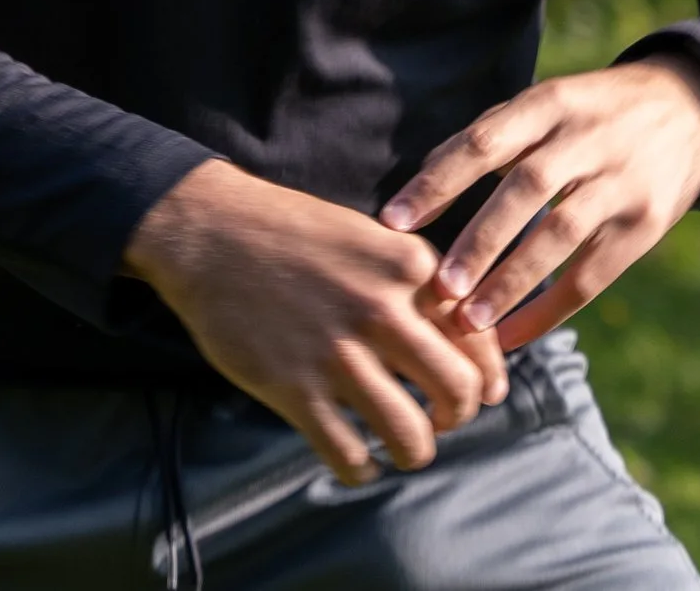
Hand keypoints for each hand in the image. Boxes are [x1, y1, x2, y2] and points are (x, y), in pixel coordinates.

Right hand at [122, 158, 509, 484]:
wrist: (211, 230)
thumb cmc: (291, 231)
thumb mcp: (367, 237)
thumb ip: (412, 282)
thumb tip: (461, 335)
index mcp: (407, 265)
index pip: (477, 335)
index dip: (488, 374)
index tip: (485, 395)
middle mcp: (381, 309)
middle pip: (457, 391)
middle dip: (457, 416)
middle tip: (440, 419)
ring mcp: (338, 353)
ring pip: (410, 436)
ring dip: (414, 451)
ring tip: (401, 444)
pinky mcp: (295, 389)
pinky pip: (350, 456)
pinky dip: (362, 469)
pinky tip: (357, 460)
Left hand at [380, 57, 699, 352]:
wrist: (688, 110)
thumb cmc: (590, 112)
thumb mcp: (548, 103)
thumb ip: (491, 136)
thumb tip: (421, 178)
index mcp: (550, 102)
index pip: (485, 140)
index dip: (438, 180)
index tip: (394, 219)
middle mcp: (586, 138)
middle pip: (527, 188)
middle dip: (480, 239)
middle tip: (437, 285)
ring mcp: (620, 182)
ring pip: (561, 235)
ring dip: (512, 281)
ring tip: (469, 321)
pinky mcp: (645, 225)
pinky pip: (593, 276)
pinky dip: (550, 311)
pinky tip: (512, 336)